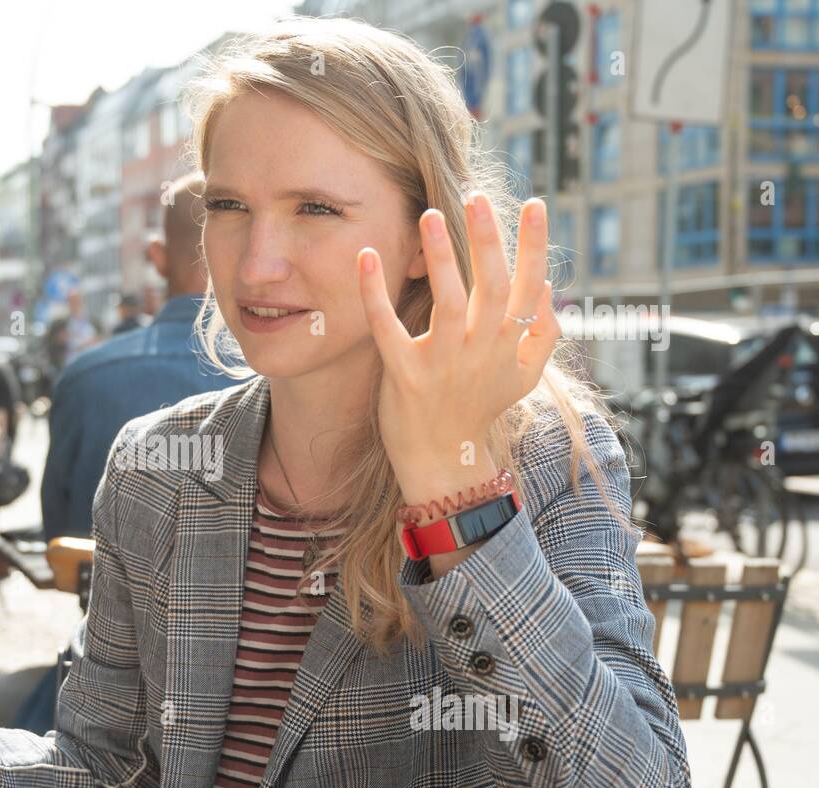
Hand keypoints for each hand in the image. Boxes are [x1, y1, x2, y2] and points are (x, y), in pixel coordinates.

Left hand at [358, 193, 560, 504]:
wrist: (445, 460)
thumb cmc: (480, 409)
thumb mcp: (524, 378)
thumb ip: (542, 335)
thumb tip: (549, 290)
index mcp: (509, 344)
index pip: (530, 286)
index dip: (534, 245)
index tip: (535, 204)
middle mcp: (480, 350)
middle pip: (492, 287)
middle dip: (488, 241)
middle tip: (477, 198)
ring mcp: (442, 362)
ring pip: (446, 302)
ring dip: (440, 257)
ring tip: (429, 216)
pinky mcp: (404, 374)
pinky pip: (388, 328)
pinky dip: (375, 294)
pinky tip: (367, 257)